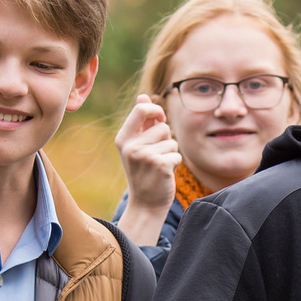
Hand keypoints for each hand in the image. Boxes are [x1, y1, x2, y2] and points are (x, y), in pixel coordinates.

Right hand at [116, 96, 181, 229]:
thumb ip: (141, 122)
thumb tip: (143, 96)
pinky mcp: (159, 165)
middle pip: (163, 126)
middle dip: (166, 140)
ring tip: (159, 166)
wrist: (145, 204)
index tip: (160, 119)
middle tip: (155, 157)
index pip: (142, 109)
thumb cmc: (144, 172)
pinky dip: (175, 165)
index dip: (156, 110)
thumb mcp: (137, 146)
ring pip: (172, 141)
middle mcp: (131, 146)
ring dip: (171, 153)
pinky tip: (164, 175)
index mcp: (123, 139)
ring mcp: (144, 156)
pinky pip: (177, 155)